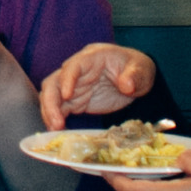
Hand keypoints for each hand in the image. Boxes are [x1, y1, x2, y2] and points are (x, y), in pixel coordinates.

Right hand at [38, 44, 158, 129]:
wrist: (136, 78)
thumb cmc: (137, 68)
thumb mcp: (141, 70)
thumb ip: (133, 76)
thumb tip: (126, 85)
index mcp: (92, 58)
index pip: (73, 66)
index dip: (67, 80)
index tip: (66, 96)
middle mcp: (78, 71)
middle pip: (54, 82)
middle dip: (51, 101)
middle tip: (56, 122)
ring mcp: (75, 86)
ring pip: (52, 96)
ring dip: (50, 112)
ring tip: (54, 129)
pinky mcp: (76, 101)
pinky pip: (60, 108)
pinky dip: (56, 119)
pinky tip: (57, 132)